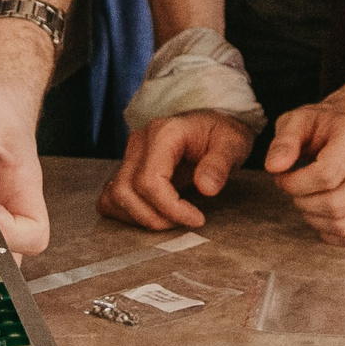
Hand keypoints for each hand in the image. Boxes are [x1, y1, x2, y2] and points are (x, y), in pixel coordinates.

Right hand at [98, 110, 255, 230]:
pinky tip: (154, 214)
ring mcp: (130, 155)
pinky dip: (128, 213)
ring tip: (171, 219)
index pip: (149, 180)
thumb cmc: (221, 133)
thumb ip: (219, 164)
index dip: (170, 208)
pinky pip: (112, 196)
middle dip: (154, 217)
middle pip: (126, 191)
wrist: (212, 124)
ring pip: (114, 196)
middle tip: (185, 221)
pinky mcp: (127, 167)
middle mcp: (140, 142)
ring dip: (139, 217)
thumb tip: (206, 188)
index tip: (197, 219)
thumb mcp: (232, 143)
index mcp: (163, 133)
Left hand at [265, 83, 344, 247]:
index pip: (327, 174)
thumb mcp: (296, 121)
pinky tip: (319, 211)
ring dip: (314, 218)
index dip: (295, 183)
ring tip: (306, 198)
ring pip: (343, 224)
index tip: (282, 177)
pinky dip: (328, 231)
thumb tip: (274, 167)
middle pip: (337, 204)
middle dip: (304, 202)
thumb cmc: (321, 126)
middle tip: (293, 190)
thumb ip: (284, 142)